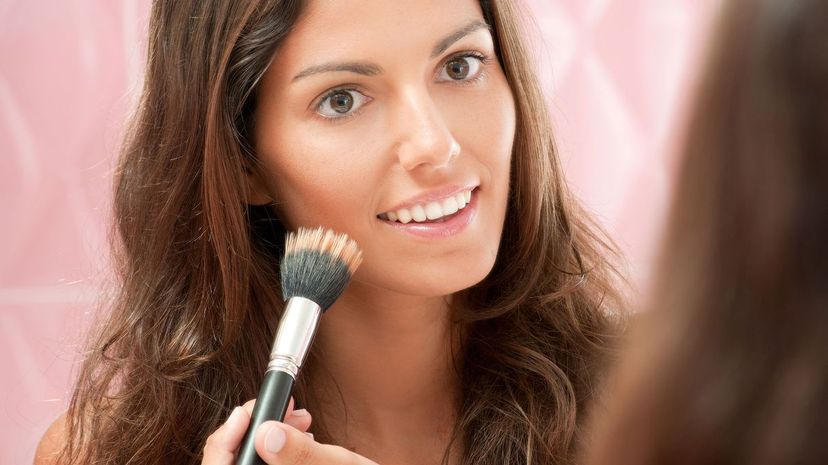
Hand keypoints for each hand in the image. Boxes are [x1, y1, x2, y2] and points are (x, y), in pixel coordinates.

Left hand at [202, 398, 377, 464]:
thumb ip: (301, 454)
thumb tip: (266, 432)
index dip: (226, 439)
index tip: (246, 411)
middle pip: (232, 463)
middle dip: (253, 430)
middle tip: (284, 411)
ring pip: (250, 462)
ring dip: (267, 436)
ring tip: (299, 420)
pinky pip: (263, 464)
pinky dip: (276, 448)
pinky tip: (299, 435)